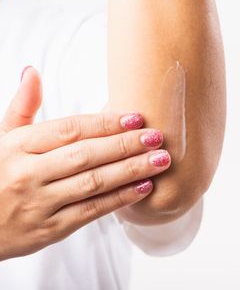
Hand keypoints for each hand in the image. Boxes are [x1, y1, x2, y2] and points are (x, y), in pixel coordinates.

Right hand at [0, 67, 171, 260]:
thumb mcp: (1, 139)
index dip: (106, 123)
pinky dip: (120, 199)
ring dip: (131, 170)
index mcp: (17, 146)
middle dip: (126, 145)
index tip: (136, 118)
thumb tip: (32, 71)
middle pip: (86, 155)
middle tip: (158, 137)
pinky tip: (144, 186)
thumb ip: (22, 107)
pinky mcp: (49, 230)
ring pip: (93, 183)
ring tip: (161, 160)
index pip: (69, 130)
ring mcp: (38, 204)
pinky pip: (91, 211)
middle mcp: (27, 174)